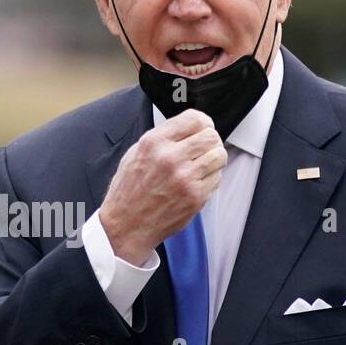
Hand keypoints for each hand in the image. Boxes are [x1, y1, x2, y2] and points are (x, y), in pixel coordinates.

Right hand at [98, 109, 226, 263]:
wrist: (126, 226)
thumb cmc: (128, 192)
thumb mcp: (135, 154)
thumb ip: (162, 138)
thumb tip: (187, 128)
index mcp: (154, 143)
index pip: (194, 118)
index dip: (203, 122)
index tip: (203, 128)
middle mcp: (170, 158)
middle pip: (211, 136)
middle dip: (210, 141)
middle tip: (204, 148)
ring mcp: (185, 178)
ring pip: (219, 156)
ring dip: (214, 159)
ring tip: (201, 165)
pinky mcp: (195, 197)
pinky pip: (217, 178)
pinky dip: (210, 179)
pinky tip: (195, 182)